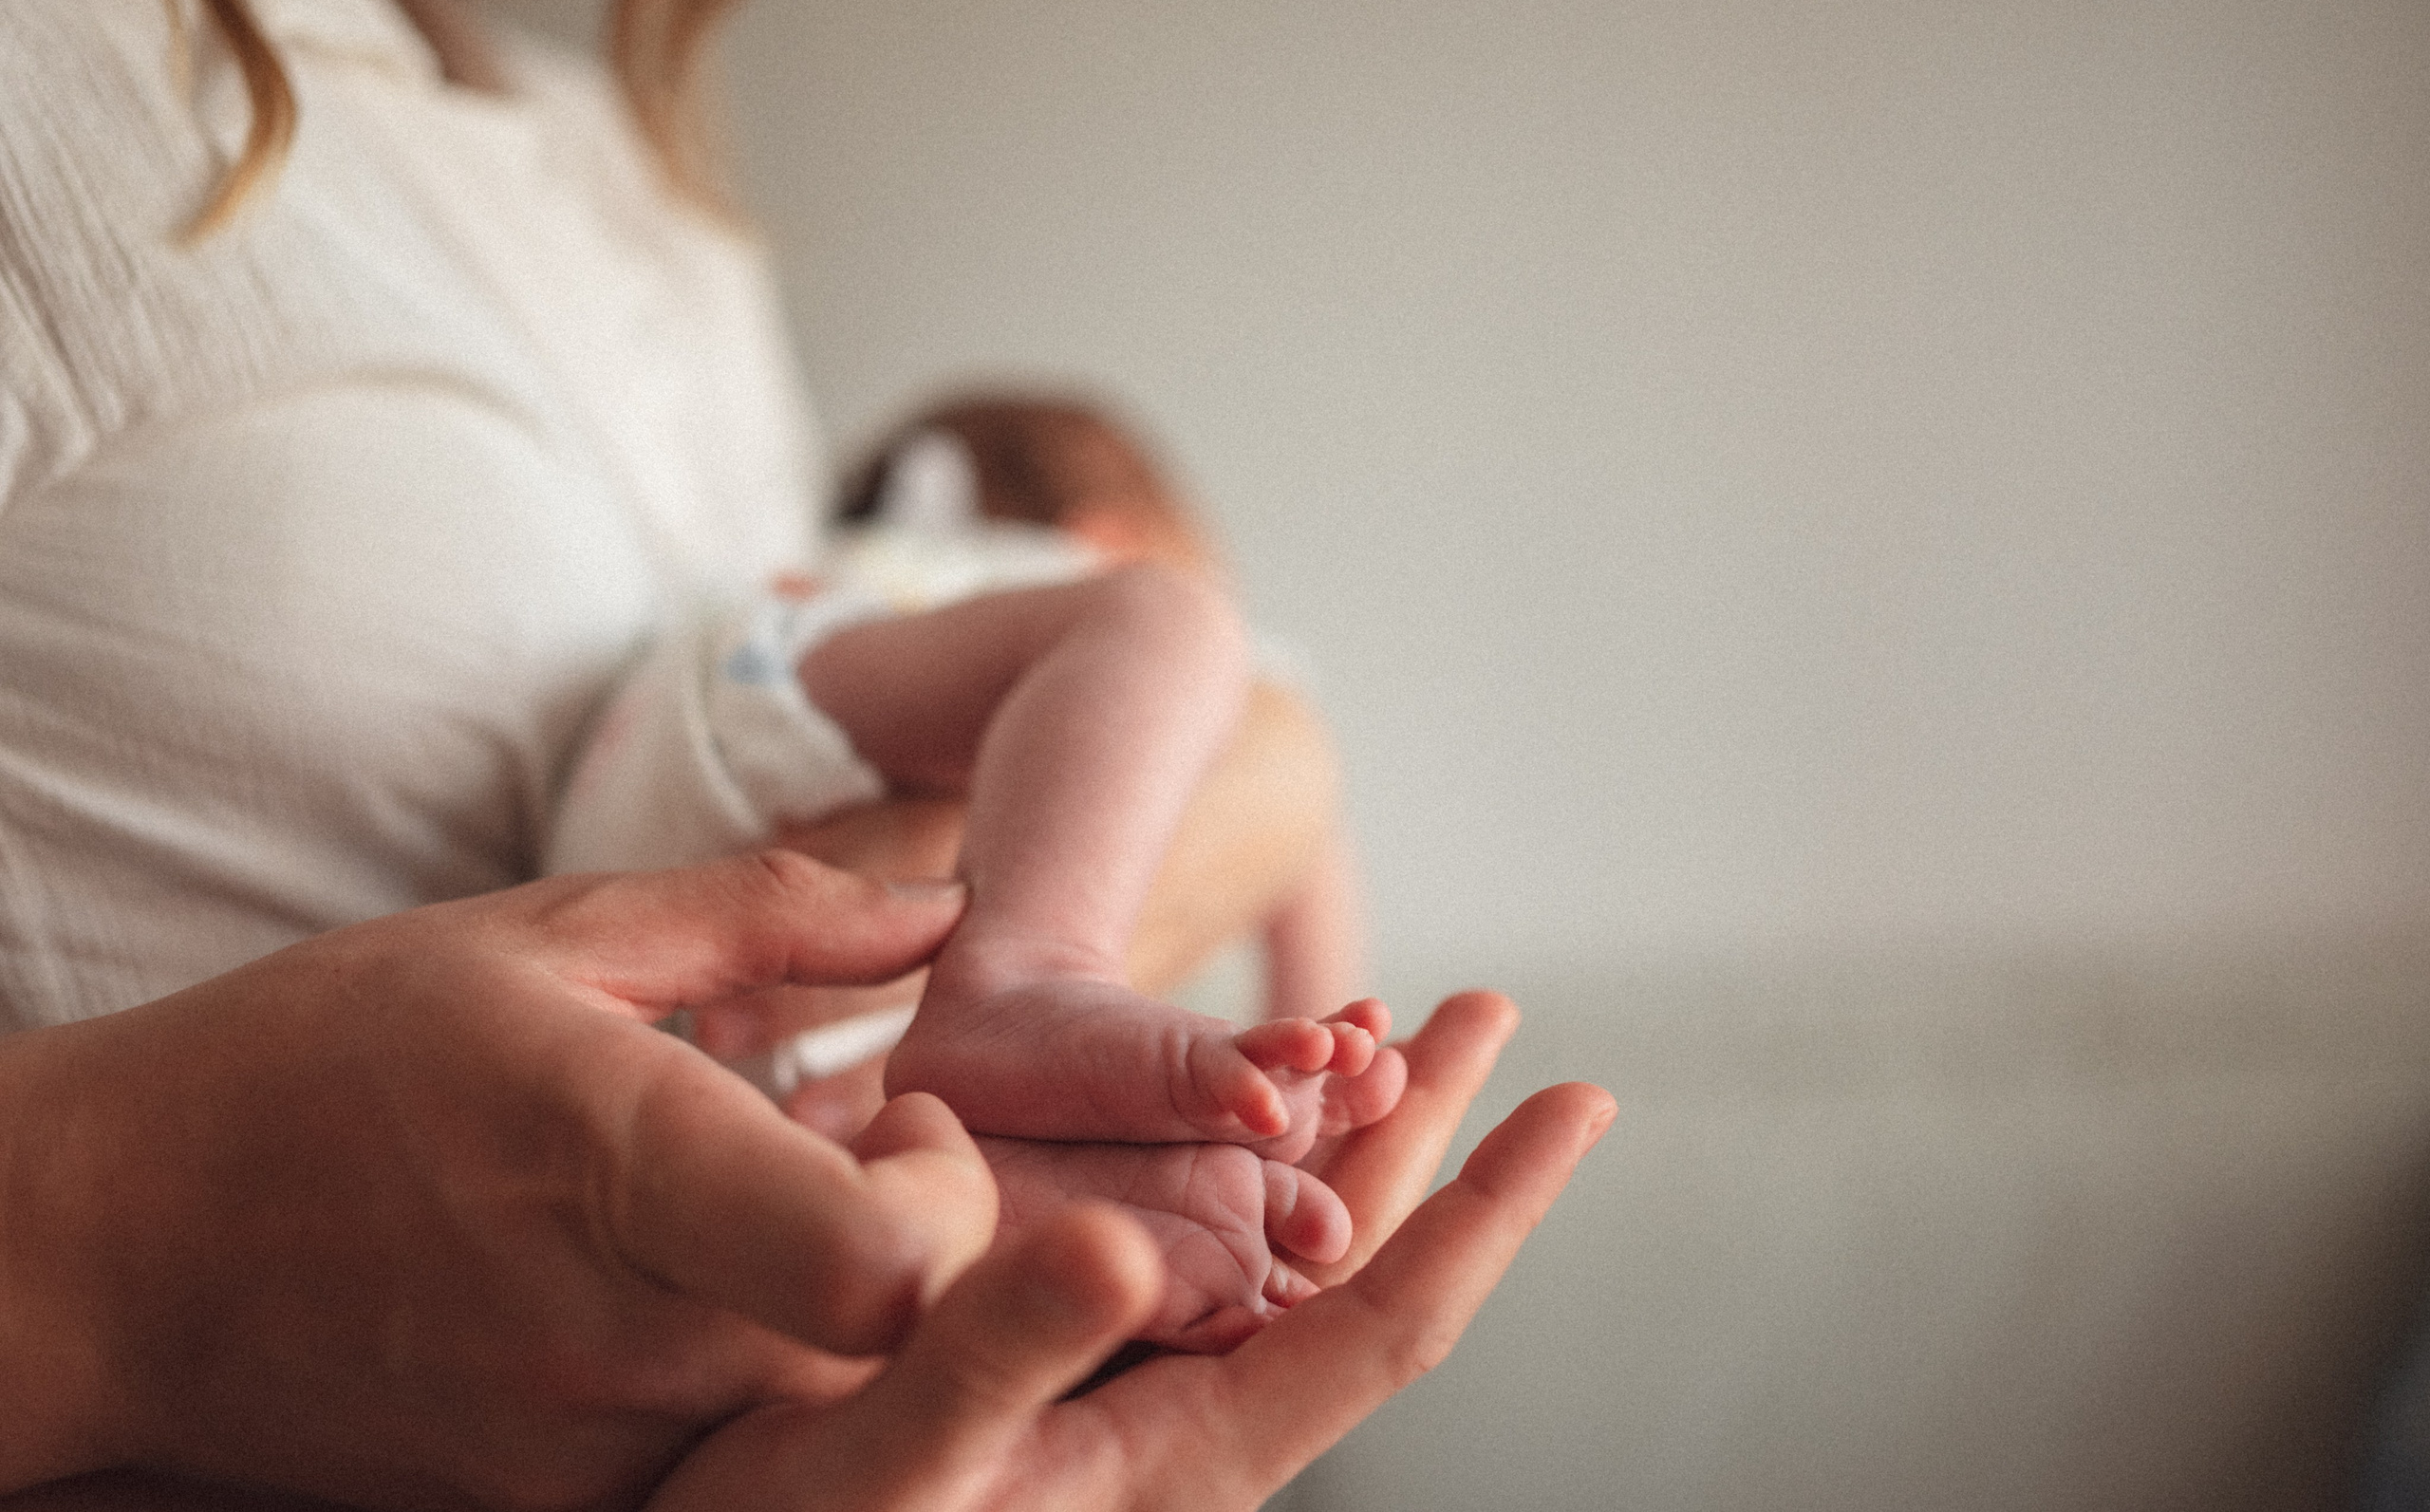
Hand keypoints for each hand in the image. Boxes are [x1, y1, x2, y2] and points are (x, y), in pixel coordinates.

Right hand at [0, 854, 994, 1508]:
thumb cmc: (328, 1060)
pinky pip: (744, 1461)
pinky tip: (701, 1299)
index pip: (882, 1260)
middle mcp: (618, 1337)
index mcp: (615, 1157)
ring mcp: (587, 1454)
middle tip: (857, 1154)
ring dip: (855, 1315)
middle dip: (933, 1240)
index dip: (955, 1188)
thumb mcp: (543, 935)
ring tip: (764, 1223)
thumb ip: (769, 911)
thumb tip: (946, 903)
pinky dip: (771, 1381)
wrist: (119, 1252)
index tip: (905, 1109)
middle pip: (899, 1343)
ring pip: (836, 1412)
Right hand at [647, 991, 1613, 1511]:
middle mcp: (1187, 1418)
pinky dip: (1237, 1156)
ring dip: (1344, 1130)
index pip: (1386, 1318)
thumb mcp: (885, 1459)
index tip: (1578, 1100)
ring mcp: (1136, 1389)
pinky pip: (1192, 1242)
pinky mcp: (1075, 1365)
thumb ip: (998, 1354)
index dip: (1485, 1208)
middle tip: (1494, 1011)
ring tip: (1393, 1029)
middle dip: (1430, 1133)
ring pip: (1279, 1242)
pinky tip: (1240, 1115)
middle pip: (1358, 1261)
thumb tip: (1119, 1245)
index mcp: (1186, 1449)